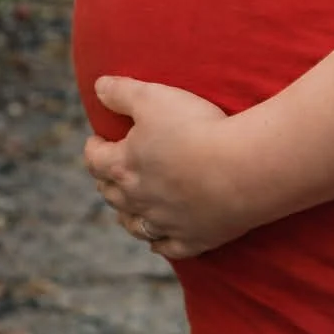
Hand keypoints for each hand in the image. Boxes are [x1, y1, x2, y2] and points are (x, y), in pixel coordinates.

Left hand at [84, 76, 249, 258]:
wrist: (240, 169)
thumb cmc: (194, 128)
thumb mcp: (153, 97)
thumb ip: (122, 92)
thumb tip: (97, 87)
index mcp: (124, 166)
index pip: (95, 159)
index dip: (93, 147)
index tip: (96, 139)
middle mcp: (138, 200)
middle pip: (112, 194)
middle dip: (106, 180)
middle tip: (109, 171)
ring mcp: (164, 223)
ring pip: (134, 225)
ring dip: (126, 216)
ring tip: (126, 210)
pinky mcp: (192, 239)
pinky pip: (168, 247)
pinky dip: (159, 243)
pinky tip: (157, 241)